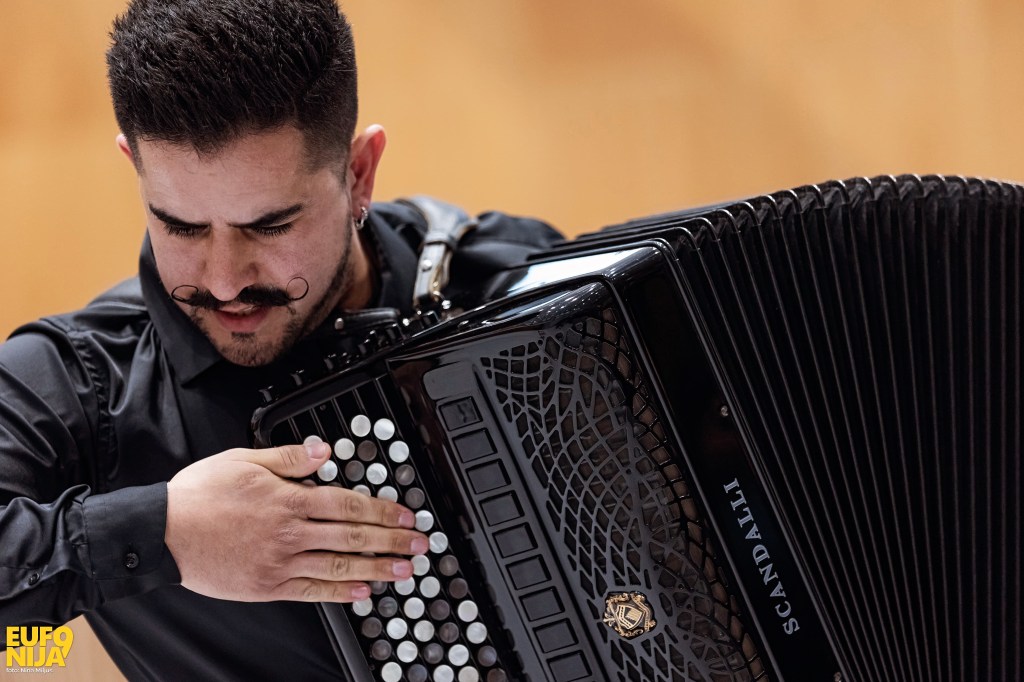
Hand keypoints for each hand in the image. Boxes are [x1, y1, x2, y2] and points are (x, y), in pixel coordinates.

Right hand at [165, 440, 427, 601]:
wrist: (161, 533)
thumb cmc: (199, 495)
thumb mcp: (243, 460)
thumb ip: (287, 458)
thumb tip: (322, 450)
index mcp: (288, 499)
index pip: (348, 505)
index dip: (382, 511)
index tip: (406, 516)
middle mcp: (289, 533)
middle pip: (352, 536)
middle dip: (391, 541)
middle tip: (419, 546)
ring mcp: (279, 563)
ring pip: (338, 566)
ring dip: (375, 569)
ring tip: (403, 572)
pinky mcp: (267, 586)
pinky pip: (311, 591)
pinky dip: (339, 592)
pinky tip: (361, 592)